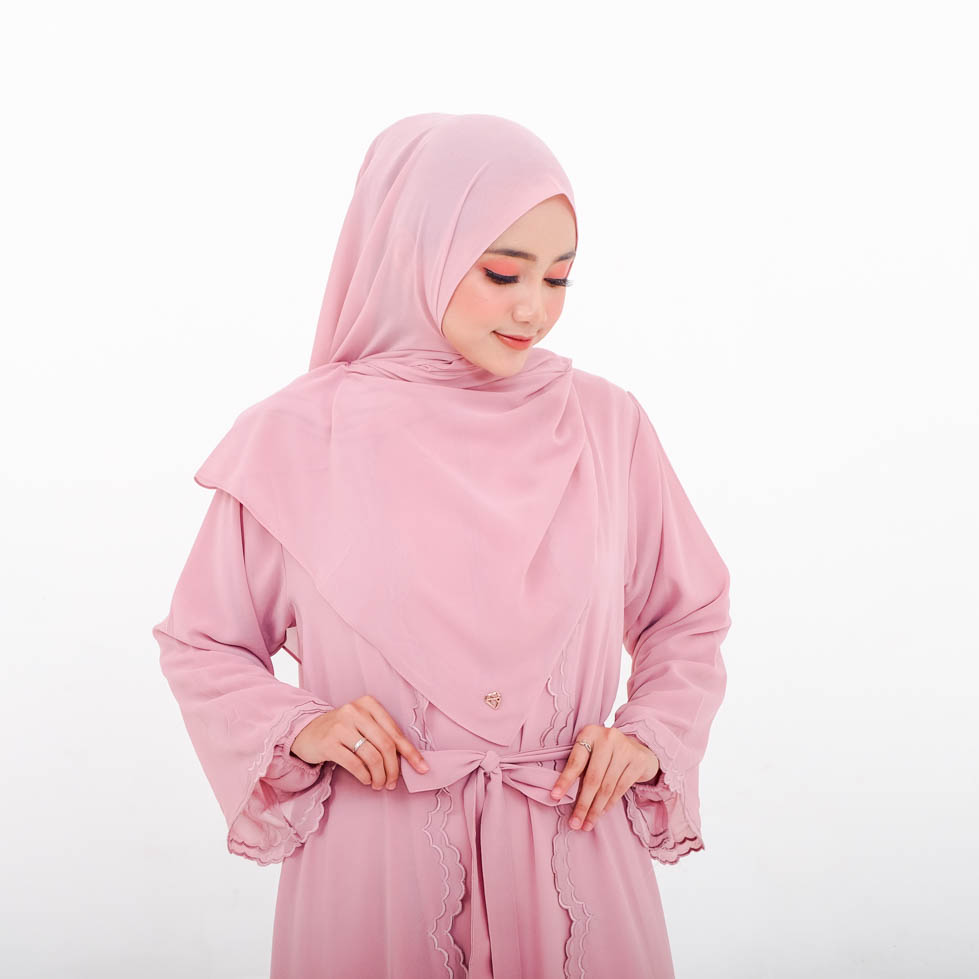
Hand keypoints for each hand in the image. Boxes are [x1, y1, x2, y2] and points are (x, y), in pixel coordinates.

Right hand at [289, 695, 429, 790]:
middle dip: (393, 769)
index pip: (395, 732)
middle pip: (386, 746)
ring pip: (372, 757)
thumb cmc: (342, 731)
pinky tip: (365, 780)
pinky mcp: (329, 743)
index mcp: (368, 704)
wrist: (306, 732)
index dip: (410, 753)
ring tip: (379, 784)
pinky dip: (364, 777)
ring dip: (379, 776)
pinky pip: (355, 765)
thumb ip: (383, 736)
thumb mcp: (363, 725)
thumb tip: (410, 761)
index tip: (422, 769)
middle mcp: (355, 711)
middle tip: (393, 783)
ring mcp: (341, 726)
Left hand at [549, 725, 659, 830]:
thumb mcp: (591, 752)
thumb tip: (562, 796)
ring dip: (595, 809)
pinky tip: (602, 813)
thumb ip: (580, 767)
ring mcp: (625, 748)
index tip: (554, 797)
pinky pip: (620, 788)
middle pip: (592, 778)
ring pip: (607, 786)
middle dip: (582, 804)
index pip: (576, 761)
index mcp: (590, 733)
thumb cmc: (606, 753)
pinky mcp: (638, 761)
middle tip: (575, 823)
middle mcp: (608, 737)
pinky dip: (610, 803)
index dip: (565, 780)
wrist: (639, 748)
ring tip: (587, 824)